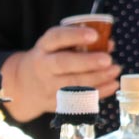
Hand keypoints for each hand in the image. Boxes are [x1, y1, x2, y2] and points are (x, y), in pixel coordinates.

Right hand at [2, 25, 121, 122]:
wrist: (23, 86)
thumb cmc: (48, 60)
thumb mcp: (55, 46)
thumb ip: (80, 43)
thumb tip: (109, 45)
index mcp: (44, 47)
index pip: (57, 38)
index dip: (75, 36)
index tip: (94, 35)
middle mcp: (43, 67)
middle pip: (63, 64)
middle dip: (87, 62)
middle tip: (107, 59)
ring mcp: (48, 87)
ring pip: (72, 84)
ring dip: (97, 78)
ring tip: (115, 70)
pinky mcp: (55, 103)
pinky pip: (78, 99)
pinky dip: (98, 93)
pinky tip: (112, 85)